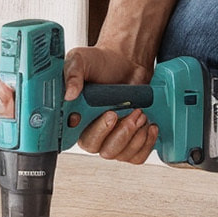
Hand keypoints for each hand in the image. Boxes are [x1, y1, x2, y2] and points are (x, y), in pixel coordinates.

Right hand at [0, 42, 156, 161]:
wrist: (126, 62)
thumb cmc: (100, 63)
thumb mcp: (80, 59)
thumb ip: (71, 73)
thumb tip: (69, 93)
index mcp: (73, 116)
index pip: (73, 138)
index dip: (91, 131)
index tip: (107, 115)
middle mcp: (90, 130)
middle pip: (99, 149)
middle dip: (117, 133)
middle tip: (124, 112)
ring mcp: (110, 138)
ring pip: (118, 154)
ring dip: (132, 135)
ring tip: (139, 113)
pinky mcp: (129, 141)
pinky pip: (136, 156)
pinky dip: (145, 143)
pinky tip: (149, 125)